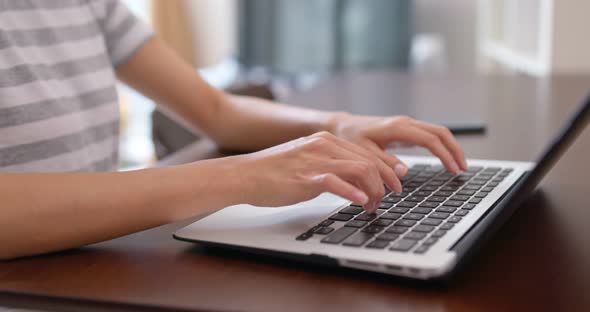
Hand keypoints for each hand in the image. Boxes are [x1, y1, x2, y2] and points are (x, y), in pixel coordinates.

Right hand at [232, 132, 400, 211]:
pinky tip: (360, 203)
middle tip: (385, 200)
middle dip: (383, 183)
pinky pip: (338, 183)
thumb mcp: (306, 160)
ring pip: (360, 170)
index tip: (390, 186)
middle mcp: (324, 146)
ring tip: (372, 206)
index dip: (383, 171)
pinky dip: (354, 194)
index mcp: (325, 140)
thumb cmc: (273, 172)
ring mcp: (316, 160)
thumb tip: (353, 181)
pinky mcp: (306, 177)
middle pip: (369, 161)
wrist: (245, 175)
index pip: (366, 152)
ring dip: (373, 191)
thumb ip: (329, 165)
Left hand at [330, 113, 467, 173]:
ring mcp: (406, 124)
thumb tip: (403, 173)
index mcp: (397, 128)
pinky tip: (445, 158)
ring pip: (437, 132)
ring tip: (458, 166)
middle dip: (454, 150)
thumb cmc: (349, 138)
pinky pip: (429, 135)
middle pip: (440, 132)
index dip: (445, 155)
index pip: (430, 140)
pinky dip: (441, 145)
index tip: (453, 170)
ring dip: (450, 147)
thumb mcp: (363, 153)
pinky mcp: (405, 129)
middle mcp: (405, 123)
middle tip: (462, 169)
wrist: (341, 126)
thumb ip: (383, 164)